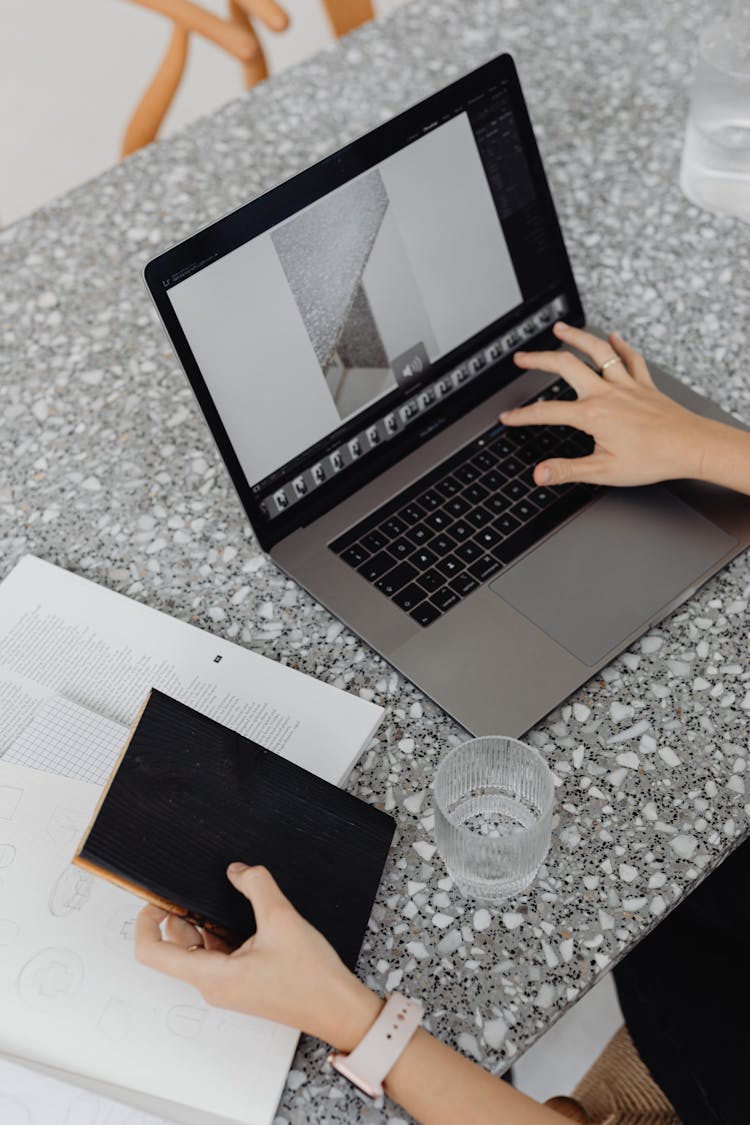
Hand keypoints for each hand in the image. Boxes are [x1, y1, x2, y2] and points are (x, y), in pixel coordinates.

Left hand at [135, 863, 381, 1049]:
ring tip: (227, 896)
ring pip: (199, 948)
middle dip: (182, 914)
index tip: (157, 899)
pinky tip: (245, 913)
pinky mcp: (241, 981)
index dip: (146, 922)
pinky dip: (222, 931)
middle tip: (199, 887)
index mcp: (211, 975)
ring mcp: (226, 984)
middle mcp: (212, 984)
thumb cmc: (310, 978)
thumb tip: (237, 870)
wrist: (337, 1008)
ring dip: (205, 921)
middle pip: (175, 946)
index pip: (153, 953)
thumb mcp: (281, 919)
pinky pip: (218, 953)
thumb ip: (256, 885)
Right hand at [499, 322, 713, 487]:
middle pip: (565, 366)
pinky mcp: (644, 385)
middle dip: (538, 359)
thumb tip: (540, 474)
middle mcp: (607, 393)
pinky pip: (630, 359)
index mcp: (593, 415)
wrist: (691, 447)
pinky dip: (620, 346)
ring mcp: (626, 385)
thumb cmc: (653, 459)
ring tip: (559, 329)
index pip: (547, 412)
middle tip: (521, 358)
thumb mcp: (604, 471)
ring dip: (575, 337)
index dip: (522, 415)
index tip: (508, 417)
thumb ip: (567, 470)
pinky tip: (613, 337)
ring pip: (597, 352)